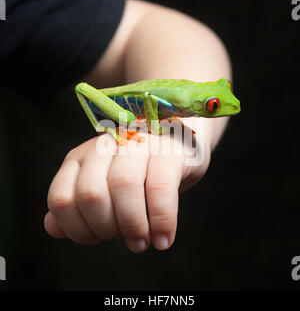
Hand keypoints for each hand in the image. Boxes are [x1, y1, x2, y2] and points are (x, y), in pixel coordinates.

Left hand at [45, 123, 210, 252]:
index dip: (76, 228)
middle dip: (107, 228)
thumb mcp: (103, 189)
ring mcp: (138, 143)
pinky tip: (164, 239)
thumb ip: (76, 206)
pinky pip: (160, 186)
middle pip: (91, 194)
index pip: (61, 197)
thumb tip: (52, 228)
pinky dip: (162, 219)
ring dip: (133, 225)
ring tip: (144, 243)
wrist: (176, 146)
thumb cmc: (137, 174)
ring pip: (123, 184)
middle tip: (128, 241)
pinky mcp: (168, 150)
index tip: (97, 238)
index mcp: (82, 158)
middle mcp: (105, 146)